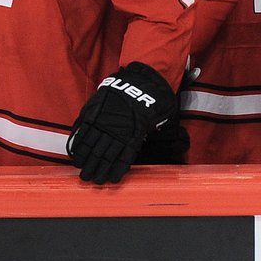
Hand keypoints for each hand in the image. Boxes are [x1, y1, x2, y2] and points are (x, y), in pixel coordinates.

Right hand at [67, 61, 179, 183]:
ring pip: (92, 145)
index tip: (109, 181)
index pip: (123, 158)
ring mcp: (103, 120)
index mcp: (134, 134)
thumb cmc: (153, 100)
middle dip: (97, 169)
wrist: (139, 79)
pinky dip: (78, 142)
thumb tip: (184, 145)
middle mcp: (117, 129)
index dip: (115, 170)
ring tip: (82, 171)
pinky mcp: (94, 111)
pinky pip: (83, 130)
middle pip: (104, 154)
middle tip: (91, 180)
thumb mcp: (163, 117)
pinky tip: (76, 153)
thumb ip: (166, 133)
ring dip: (86, 160)